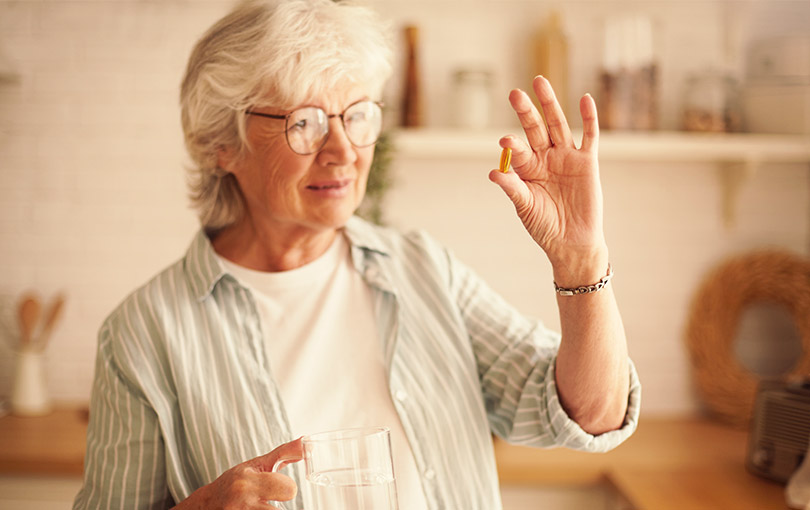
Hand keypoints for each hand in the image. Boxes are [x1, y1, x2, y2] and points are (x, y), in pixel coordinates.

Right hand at [174, 438, 302, 509]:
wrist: (206, 504)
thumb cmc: (234, 482)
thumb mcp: (256, 465)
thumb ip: (283, 454)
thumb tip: (307, 444)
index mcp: (249, 482)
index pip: (289, 489)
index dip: (287, 488)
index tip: (277, 487)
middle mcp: (243, 501)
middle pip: (282, 509)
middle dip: (280, 503)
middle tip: (270, 499)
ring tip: (261, 505)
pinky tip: (255, 509)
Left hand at [489, 76, 606, 274]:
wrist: (572, 242)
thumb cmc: (544, 226)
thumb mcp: (525, 207)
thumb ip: (512, 188)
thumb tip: (493, 172)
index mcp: (526, 168)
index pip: (518, 150)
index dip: (513, 145)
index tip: (506, 141)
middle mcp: (545, 157)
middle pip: (535, 128)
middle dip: (526, 111)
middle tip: (515, 93)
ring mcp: (566, 157)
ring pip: (558, 125)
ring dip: (550, 104)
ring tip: (539, 82)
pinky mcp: (587, 162)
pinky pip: (589, 136)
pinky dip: (588, 118)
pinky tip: (585, 99)